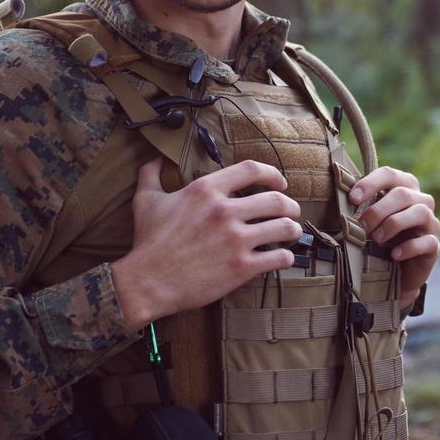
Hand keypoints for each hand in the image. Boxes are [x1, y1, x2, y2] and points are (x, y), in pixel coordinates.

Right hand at [111, 158, 302, 329]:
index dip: (273, 174)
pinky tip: (283, 257)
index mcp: (206, 190)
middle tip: (292, 211)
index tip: (279, 183)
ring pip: (283, 227)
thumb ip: (151, 175)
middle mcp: (224, 210)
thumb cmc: (148, 241)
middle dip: (290, 205)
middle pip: (276, 199)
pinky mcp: (241, 266)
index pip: (252, 170)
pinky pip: (278, 257)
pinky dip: (286, 257)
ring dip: (293, 229)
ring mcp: (235, 239)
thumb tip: (154, 159)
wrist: (147, 281)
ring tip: (292, 233)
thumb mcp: (146, 200)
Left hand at [349, 166, 439, 309]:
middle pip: (403, 194)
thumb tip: (339, 196)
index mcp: (404, 187)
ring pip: (420, 213)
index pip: (389, 175)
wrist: (397, 271)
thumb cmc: (380, 237)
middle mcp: (421, 200)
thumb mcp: (369, 219)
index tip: (352, 198)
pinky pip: (428, 242)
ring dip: (394, 224)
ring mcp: (431, 222)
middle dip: (378, 209)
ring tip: (376, 238)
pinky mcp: (434, 245)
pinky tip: (394, 255)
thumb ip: (361, 206)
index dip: (370, 183)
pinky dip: (409, 247)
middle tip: (362, 225)